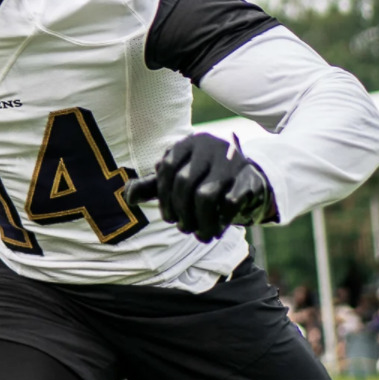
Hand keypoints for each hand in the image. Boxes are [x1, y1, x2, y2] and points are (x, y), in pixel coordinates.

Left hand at [123, 133, 272, 242]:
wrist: (245, 179)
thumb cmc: (202, 179)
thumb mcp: (176, 179)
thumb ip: (151, 186)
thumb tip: (128, 196)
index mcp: (188, 143)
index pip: (167, 168)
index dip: (164, 196)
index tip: (169, 218)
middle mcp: (210, 147)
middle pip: (185, 182)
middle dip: (181, 211)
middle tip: (183, 229)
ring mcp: (232, 161)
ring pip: (206, 194)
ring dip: (201, 221)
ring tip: (200, 236)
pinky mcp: (250, 177)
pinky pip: (230, 201)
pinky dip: (221, 219)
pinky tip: (218, 228)